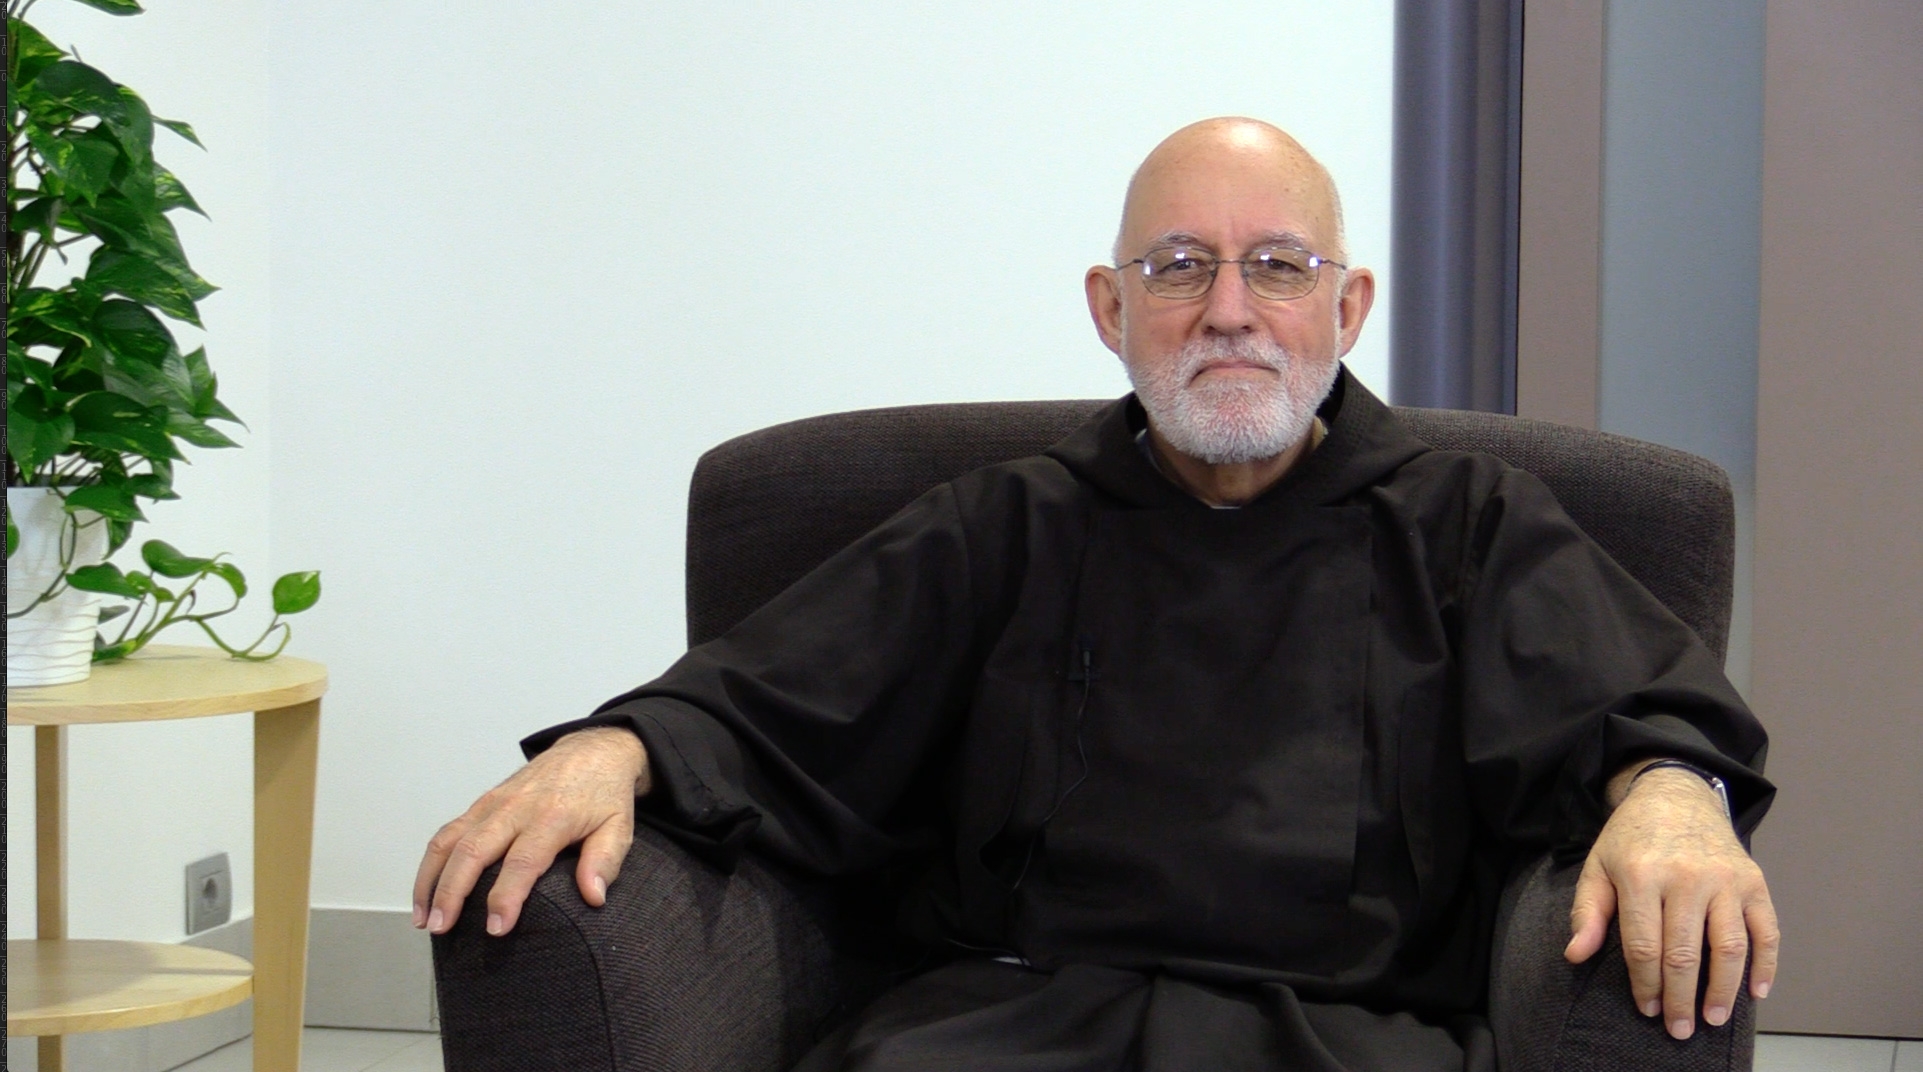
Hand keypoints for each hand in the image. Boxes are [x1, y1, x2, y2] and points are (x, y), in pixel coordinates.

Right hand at [413, 726, 651, 936]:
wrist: (591, 752)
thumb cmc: (603, 795)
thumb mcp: (619, 827)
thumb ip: (605, 861)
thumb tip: (593, 897)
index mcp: (552, 816)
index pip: (522, 861)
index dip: (506, 897)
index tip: (495, 928)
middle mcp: (516, 808)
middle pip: (474, 851)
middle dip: (453, 892)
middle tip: (442, 928)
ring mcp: (493, 803)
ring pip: (450, 841)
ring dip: (432, 880)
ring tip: (425, 919)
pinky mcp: (482, 803)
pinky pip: (447, 833)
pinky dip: (431, 864)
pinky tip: (426, 893)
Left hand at [1564, 763, 1778, 1039]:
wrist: (1675, 794)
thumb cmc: (1631, 838)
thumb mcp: (1597, 866)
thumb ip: (1586, 912)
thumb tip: (1576, 955)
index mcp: (1641, 874)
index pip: (1643, 945)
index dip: (1645, 984)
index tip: (1647, 1010)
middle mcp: (1686, 877)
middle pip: (1685, 953)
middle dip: (1681, 998)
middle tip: (1678, 1030)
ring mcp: (1725, 879)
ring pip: (1729, 947)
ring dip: (1723, 990)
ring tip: (1713, 1019)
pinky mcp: (1753, 880)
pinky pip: (1766, 930)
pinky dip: (1766, 965)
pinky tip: (1756, 992)